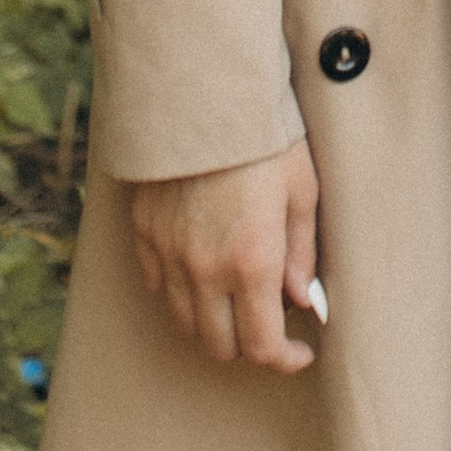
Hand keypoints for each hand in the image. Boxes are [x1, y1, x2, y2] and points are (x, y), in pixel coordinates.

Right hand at [129, 142, 321, 371]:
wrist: (206, 90)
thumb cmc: (265, 136)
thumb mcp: (302, 190)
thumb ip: (302, 255)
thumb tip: (305, 302)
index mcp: (252, 261)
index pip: (263, 346)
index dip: (285, 360)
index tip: (301, 352)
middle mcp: (205, 268)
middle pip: (220, 346)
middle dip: (250, 345)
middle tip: (271, 323)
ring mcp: (169, 253)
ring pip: (186, 323)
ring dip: (214, 324)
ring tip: (237, 300)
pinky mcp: (145, 232)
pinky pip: (158, 287)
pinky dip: (180, 294)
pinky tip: (203, 272)